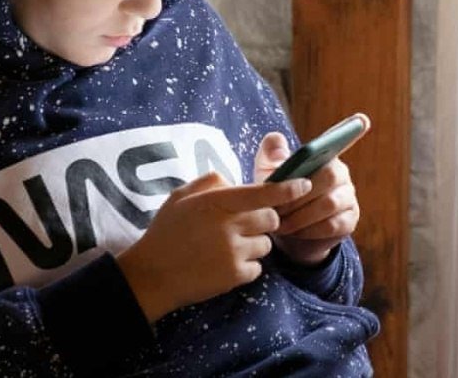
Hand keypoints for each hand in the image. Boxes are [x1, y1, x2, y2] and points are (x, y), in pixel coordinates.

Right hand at [116, 171, 311, 322]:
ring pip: (266, 244)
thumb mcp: (181, 196)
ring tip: (229, 246)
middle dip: (264, 220)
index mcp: (217, 202)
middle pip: (271, 218)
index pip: (263, 192)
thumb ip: (210, 182)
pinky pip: (258, 267)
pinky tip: (225, 263)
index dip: (288, 188)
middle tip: (243, 225)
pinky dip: (247, 265)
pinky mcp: (235, 276)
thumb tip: (234, 180)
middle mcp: (229, 225)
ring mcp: (234, 252)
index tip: (305, 184)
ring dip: (255, 243)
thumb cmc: (166, 231)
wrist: (152, 275)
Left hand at [255, 132, 361, 265]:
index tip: (363, 119)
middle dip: (300, 193)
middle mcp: (340, 173)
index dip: (351, 129)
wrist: (287, 234)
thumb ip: (270, 155)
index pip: (339, 138)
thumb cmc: (277, 197)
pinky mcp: (349, 220)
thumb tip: (278, 140)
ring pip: (329, 203)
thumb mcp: (267, 174)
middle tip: (277, 207)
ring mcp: (348, 197)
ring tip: (281, 223)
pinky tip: (295, 232)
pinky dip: (309, 229)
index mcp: (322, 156)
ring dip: (301, 215)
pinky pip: (332, 224)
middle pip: (329, 175)